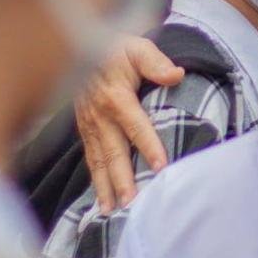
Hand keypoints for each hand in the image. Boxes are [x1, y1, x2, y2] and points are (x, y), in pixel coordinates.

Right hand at [76, 36, 183, 213]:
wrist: (81, 45)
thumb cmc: (115, 48)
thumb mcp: (137, 47)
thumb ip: (156, 62)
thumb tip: (177, 74)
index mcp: (117, 97)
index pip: (136, 126)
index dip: (149, 147)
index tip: (160, 168)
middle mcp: (100, 116)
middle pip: (114, 153)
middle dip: (122, 180)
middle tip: (132, 204)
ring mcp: (90, 125)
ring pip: (99, 162)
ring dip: (106, 187)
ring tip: (113, 211)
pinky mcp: (84, 130)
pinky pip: (89, 159)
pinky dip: (95, 180)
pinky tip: (100, 199)